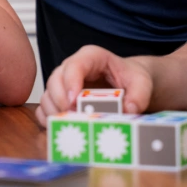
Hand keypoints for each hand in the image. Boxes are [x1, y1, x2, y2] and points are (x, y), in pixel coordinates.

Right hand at [35, 45, 154, 126]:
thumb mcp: (141, 82)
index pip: (75, 65)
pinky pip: (45, 107)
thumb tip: (129, 109)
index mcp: (91, 57)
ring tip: (67, 126)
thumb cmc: (131, 79)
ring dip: (53, 112)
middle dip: (60, 101)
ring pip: (47, 94)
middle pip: (55, 79)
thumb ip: (139, 94)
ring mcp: (63, 83)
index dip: (70, 82)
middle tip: (72, 118)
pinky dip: (48, 119)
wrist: (128, 84)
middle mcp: (72, 68)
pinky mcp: (60, 99)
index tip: (73, 101)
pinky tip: (59, 128)